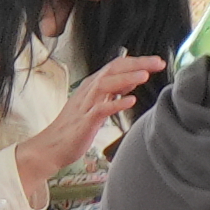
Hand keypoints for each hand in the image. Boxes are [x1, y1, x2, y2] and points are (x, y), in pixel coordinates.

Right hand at [14, 52, 163, 195]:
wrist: (51, 147)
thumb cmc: (76, 126)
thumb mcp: (97, 104)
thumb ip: (113, 91)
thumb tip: (133, 79)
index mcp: (93, 86)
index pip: (116, 66)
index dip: (137, 62)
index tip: (157, 62)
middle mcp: (89, 91)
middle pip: (112, 70)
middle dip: (136, 64)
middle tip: (158, 63)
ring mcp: (85, 105)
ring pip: (104, 85)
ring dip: (125, 79)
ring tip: (145, 76)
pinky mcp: (84, 122)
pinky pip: (100, 109)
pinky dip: (115, 104)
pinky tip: (131, 100)